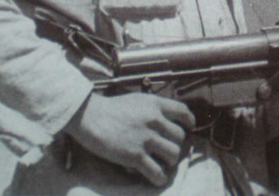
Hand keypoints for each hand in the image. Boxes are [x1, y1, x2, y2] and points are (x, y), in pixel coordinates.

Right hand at [65, 92, 194, 186]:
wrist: (89, 116)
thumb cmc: (111, 108)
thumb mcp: (137, 100)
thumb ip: (153, 108)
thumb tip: (166, 119)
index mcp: (155, 104)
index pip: (183, 111)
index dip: (189, 121)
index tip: (188, 128)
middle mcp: (155, 120)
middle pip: (180, 136)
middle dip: (176, 145)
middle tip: (168, 149)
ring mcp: (146, 138)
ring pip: (173, 154)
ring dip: (170, 161)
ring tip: (163, 163)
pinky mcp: (135, 156)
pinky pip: (157, 172)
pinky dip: (160, 178)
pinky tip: (157, 178)